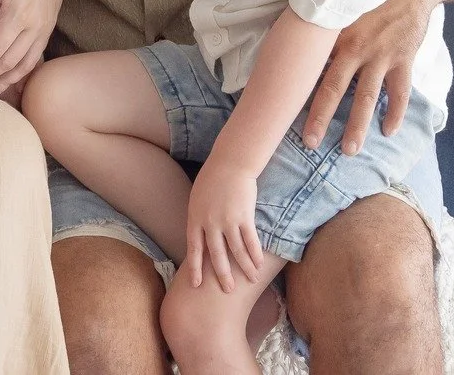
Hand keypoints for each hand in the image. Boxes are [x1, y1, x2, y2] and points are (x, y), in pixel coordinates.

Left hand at [184, 162, 263, 293]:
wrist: (229, 163)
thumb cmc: (212, 180)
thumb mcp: (197, 200)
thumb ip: (198, 220)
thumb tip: (200, 238)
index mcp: (195, 219)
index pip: (194, 249)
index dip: (195, 268)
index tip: (195, 284)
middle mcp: (210, 223)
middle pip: (216, 255)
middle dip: (222, 274)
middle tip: (227, 290)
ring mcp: (227, 221)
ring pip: (236, 251)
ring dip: (244, 268)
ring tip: (251, 279)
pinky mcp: (244, 216)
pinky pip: (250, 240)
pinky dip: (255, 255)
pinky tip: (259, 265)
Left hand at [303, 0, 434, 154]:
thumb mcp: (339, 3)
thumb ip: (319, 23)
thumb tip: (291, 37)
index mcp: (335, 35)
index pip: (312, 66)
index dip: (297, 87)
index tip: (281, 110)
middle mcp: (356, 48)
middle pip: (335, 89)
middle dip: (321, 117)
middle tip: (310, 142)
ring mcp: (381, 56)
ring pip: (367, 97)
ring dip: (358, 125)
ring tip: (349, 150)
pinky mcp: (403, 59)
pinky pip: (400, 92)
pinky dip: (395, 113)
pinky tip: (389, 131)